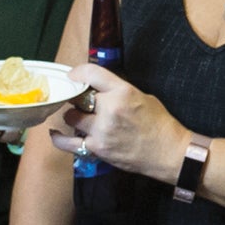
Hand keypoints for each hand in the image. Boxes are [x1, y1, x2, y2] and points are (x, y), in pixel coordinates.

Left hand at [47, 63, 181, 178]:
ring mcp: (101, 130)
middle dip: (78, 98)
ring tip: (84, 118)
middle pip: (78, 97)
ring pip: (71, 117)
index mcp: (123, 91)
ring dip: (74, 116)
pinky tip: (55, 132)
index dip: (78, 72)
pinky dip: (59, 137)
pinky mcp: (97, 149)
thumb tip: (95, 85)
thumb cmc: (159, 124)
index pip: (90, 73)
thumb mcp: (142, 96)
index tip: (73, 75)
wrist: (169, 152)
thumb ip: (117, 90)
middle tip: (82, 101)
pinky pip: (68, 142)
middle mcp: (110, 109)